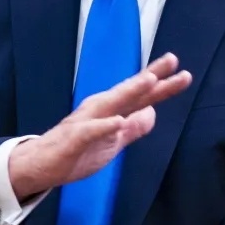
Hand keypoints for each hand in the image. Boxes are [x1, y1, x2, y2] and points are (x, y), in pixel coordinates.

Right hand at [8, 54, 192, 199]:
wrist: (42, 165)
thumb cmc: (78, 152)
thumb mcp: (114, 142)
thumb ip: (134, 127)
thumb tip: (153, 113)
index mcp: (111, 111)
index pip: (140, 96)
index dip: (161, 85)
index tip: (182, 73)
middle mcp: (100, 109)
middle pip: (130, 91)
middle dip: (151, 77)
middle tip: (173, 59)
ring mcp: (87, 122)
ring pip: (112, 103)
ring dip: (131, 91)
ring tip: (150, 80)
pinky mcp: (74, 139)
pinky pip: (91, 131)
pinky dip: (105, 126)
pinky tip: (118, 122)